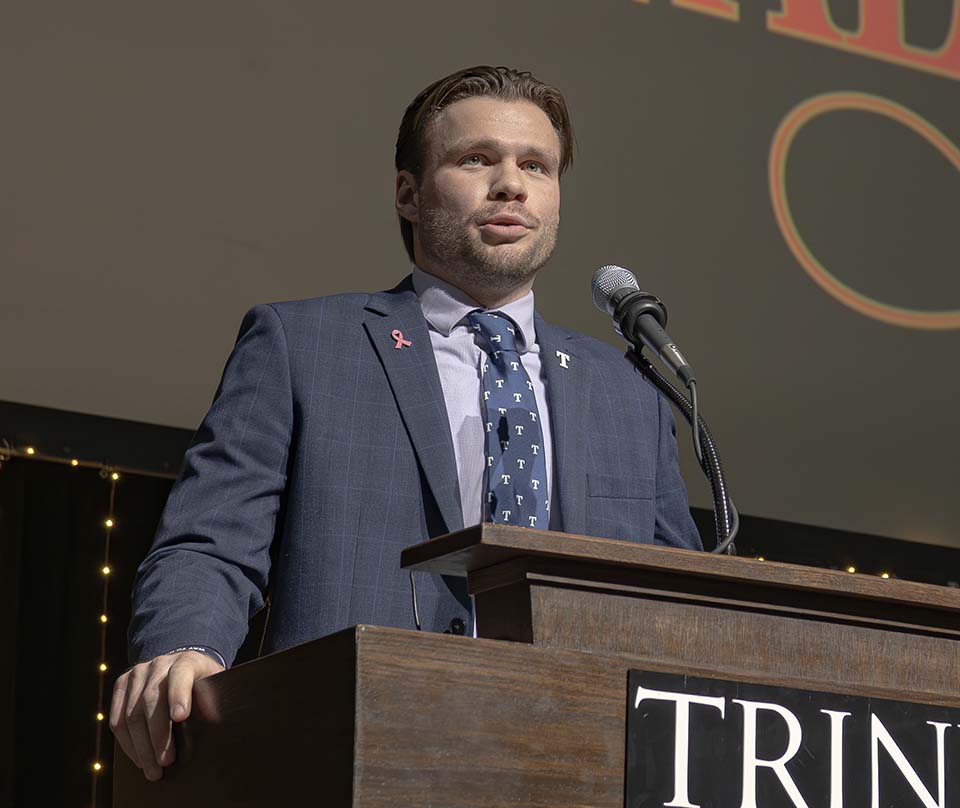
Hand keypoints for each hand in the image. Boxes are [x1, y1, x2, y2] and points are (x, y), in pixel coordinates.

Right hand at [109, 650, 223, 780]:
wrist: (181, 667)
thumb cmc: (201, 684)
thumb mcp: (213, 686)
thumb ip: (212, 699)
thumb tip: (213, 719)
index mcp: (186, 661)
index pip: (180, 675)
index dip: (179, 696)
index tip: (181, 717)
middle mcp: (159, 664)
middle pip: (152, 700)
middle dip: (158, 735)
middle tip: (166, 761)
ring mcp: (137, 673)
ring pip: (131, 713)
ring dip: (141, 746)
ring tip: (152, 769)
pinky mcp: (122, 685)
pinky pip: (117, 719)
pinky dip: (127, 743)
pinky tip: (139, 758)